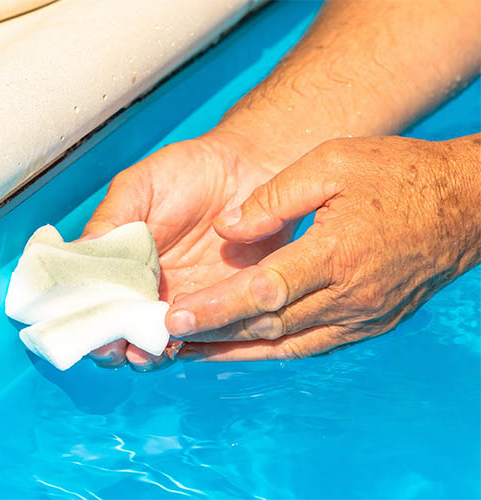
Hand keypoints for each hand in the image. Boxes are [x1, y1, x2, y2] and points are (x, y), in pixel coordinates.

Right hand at [81, 130, 293, 369]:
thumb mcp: (140, 187)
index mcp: (125, 264)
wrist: (244, 170)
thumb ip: (110, 220)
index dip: (92, 323)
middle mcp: (154, 288)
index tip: (92, 333)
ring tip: (151, 349)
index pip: (99, 303)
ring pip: (165, 339)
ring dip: (154, 352)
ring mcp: (190, 299)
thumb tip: (77, 256)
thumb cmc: (187, 172)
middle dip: (119, 347)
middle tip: (119, 348)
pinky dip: (195, 343)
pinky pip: (207, 332)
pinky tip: (186, 341)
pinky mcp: (225, 303)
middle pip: (128, 330)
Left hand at [168, 134, 480, 360]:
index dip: (216, 306)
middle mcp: (349, 295)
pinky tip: (245, 347)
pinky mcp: (370, 323)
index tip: (175, 317)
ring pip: (286, 343)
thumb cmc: (397, 175)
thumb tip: (229, 228)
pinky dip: (273, 348)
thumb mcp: (332, 163)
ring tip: (195, 349)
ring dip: (237, 348)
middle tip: (168, 337)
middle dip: (215, 332)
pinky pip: (311, 345)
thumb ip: (274, 199)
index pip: (264, 290)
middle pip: (269, 324)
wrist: (462, 205)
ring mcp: (362, 316)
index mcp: (337, 252)